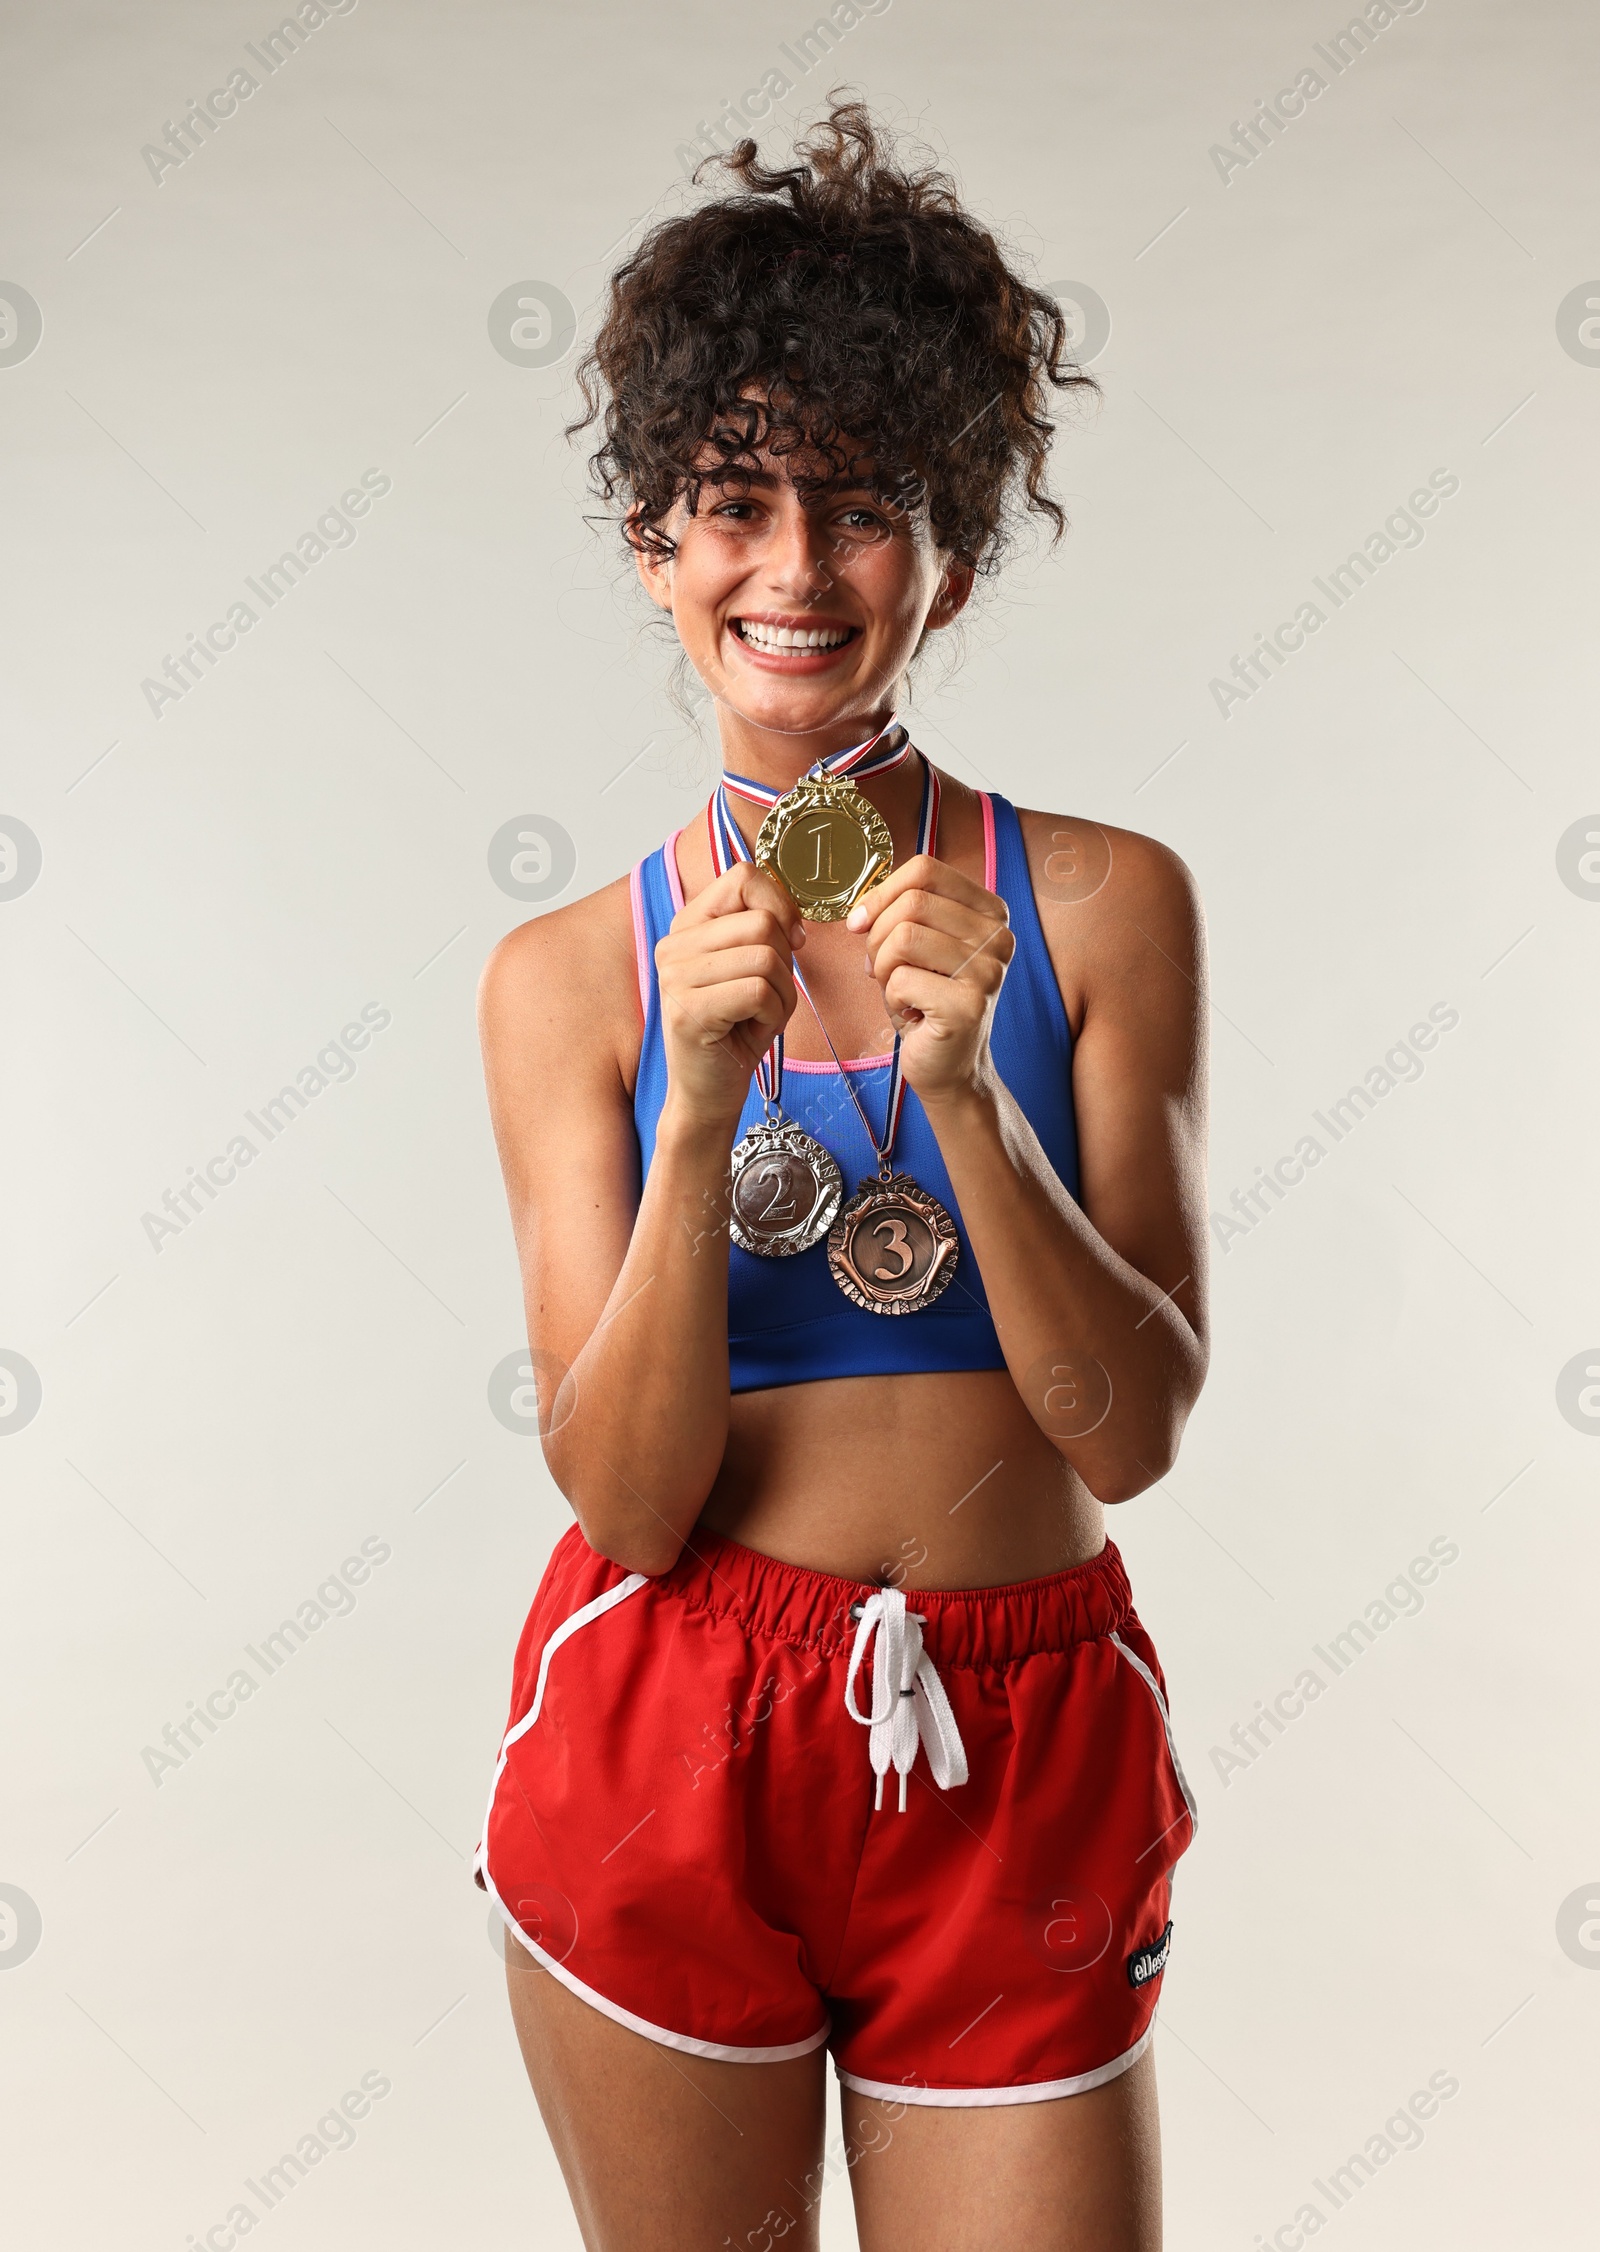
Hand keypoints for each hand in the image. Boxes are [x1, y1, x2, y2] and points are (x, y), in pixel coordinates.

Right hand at [655, 861, 805, 1132]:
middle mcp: (674, 945)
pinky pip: (759, 991)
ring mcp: (676, 977)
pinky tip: (752, 1029)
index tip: (790, 939)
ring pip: (766, 958)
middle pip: (762, 922)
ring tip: (760, 1015)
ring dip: (782, 993)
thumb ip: (763, 930)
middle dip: (786, 962)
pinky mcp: (689, 1010)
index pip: (743, 877)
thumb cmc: (736, 1029)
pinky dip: (773, 1014)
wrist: (708, 1092)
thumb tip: (793, 918)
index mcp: (688, 924)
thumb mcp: (751, 968)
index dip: (780, 904)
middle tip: (768, 994)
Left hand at [845, 853, 1014, 1104]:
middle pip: (912, 902)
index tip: (860, 922)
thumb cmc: (928, 1002)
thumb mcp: (919, 946)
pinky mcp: (969, 1004)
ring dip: (883, 969)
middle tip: (882, 970)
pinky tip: (912, 1013)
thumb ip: (901, 914)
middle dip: (877, 937)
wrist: (950, 1067)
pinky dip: (891, 999)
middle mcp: (998, 937)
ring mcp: (988, 970)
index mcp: (989, 912)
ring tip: (899, 991)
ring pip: (903, 938)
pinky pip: (901, 980)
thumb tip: (860, 911)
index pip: (926, 870)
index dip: (882, 892)